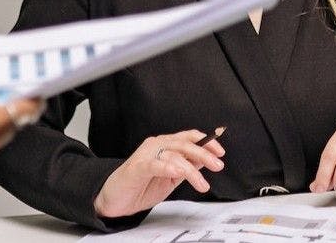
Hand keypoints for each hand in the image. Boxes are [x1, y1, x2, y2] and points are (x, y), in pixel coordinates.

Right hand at [93, 129, 225, 218]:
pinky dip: (167, 167)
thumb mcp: (171, 177)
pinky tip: (178, 172)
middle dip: (204, 154)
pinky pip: (154, 164)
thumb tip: (207, 159)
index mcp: (165, 146)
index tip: (221, 151)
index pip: (189, 137)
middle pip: (184, 144)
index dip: (206, 142)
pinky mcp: (137, 167)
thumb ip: (186, 166)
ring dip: (191, 170)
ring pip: (173, 155)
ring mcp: (146, 155)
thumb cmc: (140, 186)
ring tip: (201, 184)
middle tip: (217, 165)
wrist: (114, 198)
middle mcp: (156, 146)